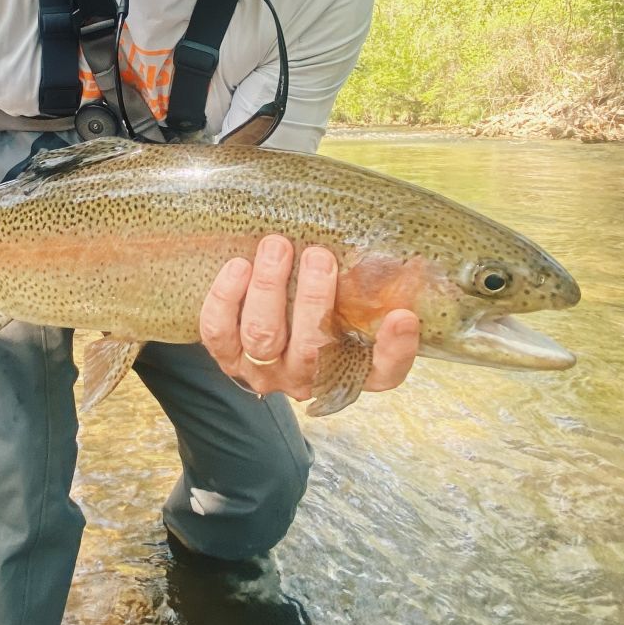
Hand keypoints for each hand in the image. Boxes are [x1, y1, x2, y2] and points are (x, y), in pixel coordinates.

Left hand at [198, 235, 419, 402]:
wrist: (272, 322)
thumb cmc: (324, 307)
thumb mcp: (354, 304)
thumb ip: (370, 289)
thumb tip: (404, 255)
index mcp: (350, 370)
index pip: (382, 374)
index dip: (394, 351)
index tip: (403, 318)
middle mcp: (307, 378)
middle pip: (311, 349)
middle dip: (314, 300)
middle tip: (319, 256)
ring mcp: (265, 371)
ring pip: (263, 337)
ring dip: (269, 289)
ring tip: (276, 246)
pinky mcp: (227, 357)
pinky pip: (218, 333)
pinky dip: (225, 299)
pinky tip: (239, 265)